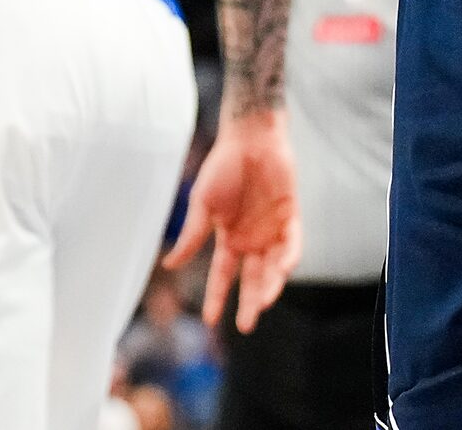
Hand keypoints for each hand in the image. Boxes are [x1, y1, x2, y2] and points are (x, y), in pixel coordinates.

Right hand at [171, 109, 299, 332]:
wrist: (249, 137)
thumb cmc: (222, 167)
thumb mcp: (203, 204)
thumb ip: (192, 235)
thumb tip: (168, 265)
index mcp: (228, 238)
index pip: (223, 276)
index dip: (217, 298)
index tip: (212, 321)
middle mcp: (251, 239)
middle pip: (252, 279)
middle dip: (251, 302)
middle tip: (247, 324)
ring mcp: (271, 228)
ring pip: (274, 267)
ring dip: (270, 285)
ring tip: (264, 302)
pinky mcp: (290, 215)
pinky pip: (292, 242)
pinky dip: (289, 256)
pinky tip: (283, 269)